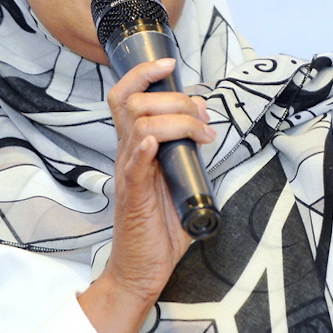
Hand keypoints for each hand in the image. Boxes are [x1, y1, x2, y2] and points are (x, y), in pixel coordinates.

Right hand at [78, 57, 213, 332]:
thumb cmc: (158, 229)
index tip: (168, 63)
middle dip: (175, 98)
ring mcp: (129, 173)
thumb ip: (188, 155)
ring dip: (175, 120)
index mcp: (136, 148)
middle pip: (136, 103)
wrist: (141, 270)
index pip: (126, 97)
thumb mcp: (178, 181)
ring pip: (139, 125)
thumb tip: (206, 130)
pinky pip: (133, 164)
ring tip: (200, 134)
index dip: (143, 73)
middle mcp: (128, 154)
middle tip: (202, 116)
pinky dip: (144, 147)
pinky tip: (154, 142)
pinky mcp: (133, 195)